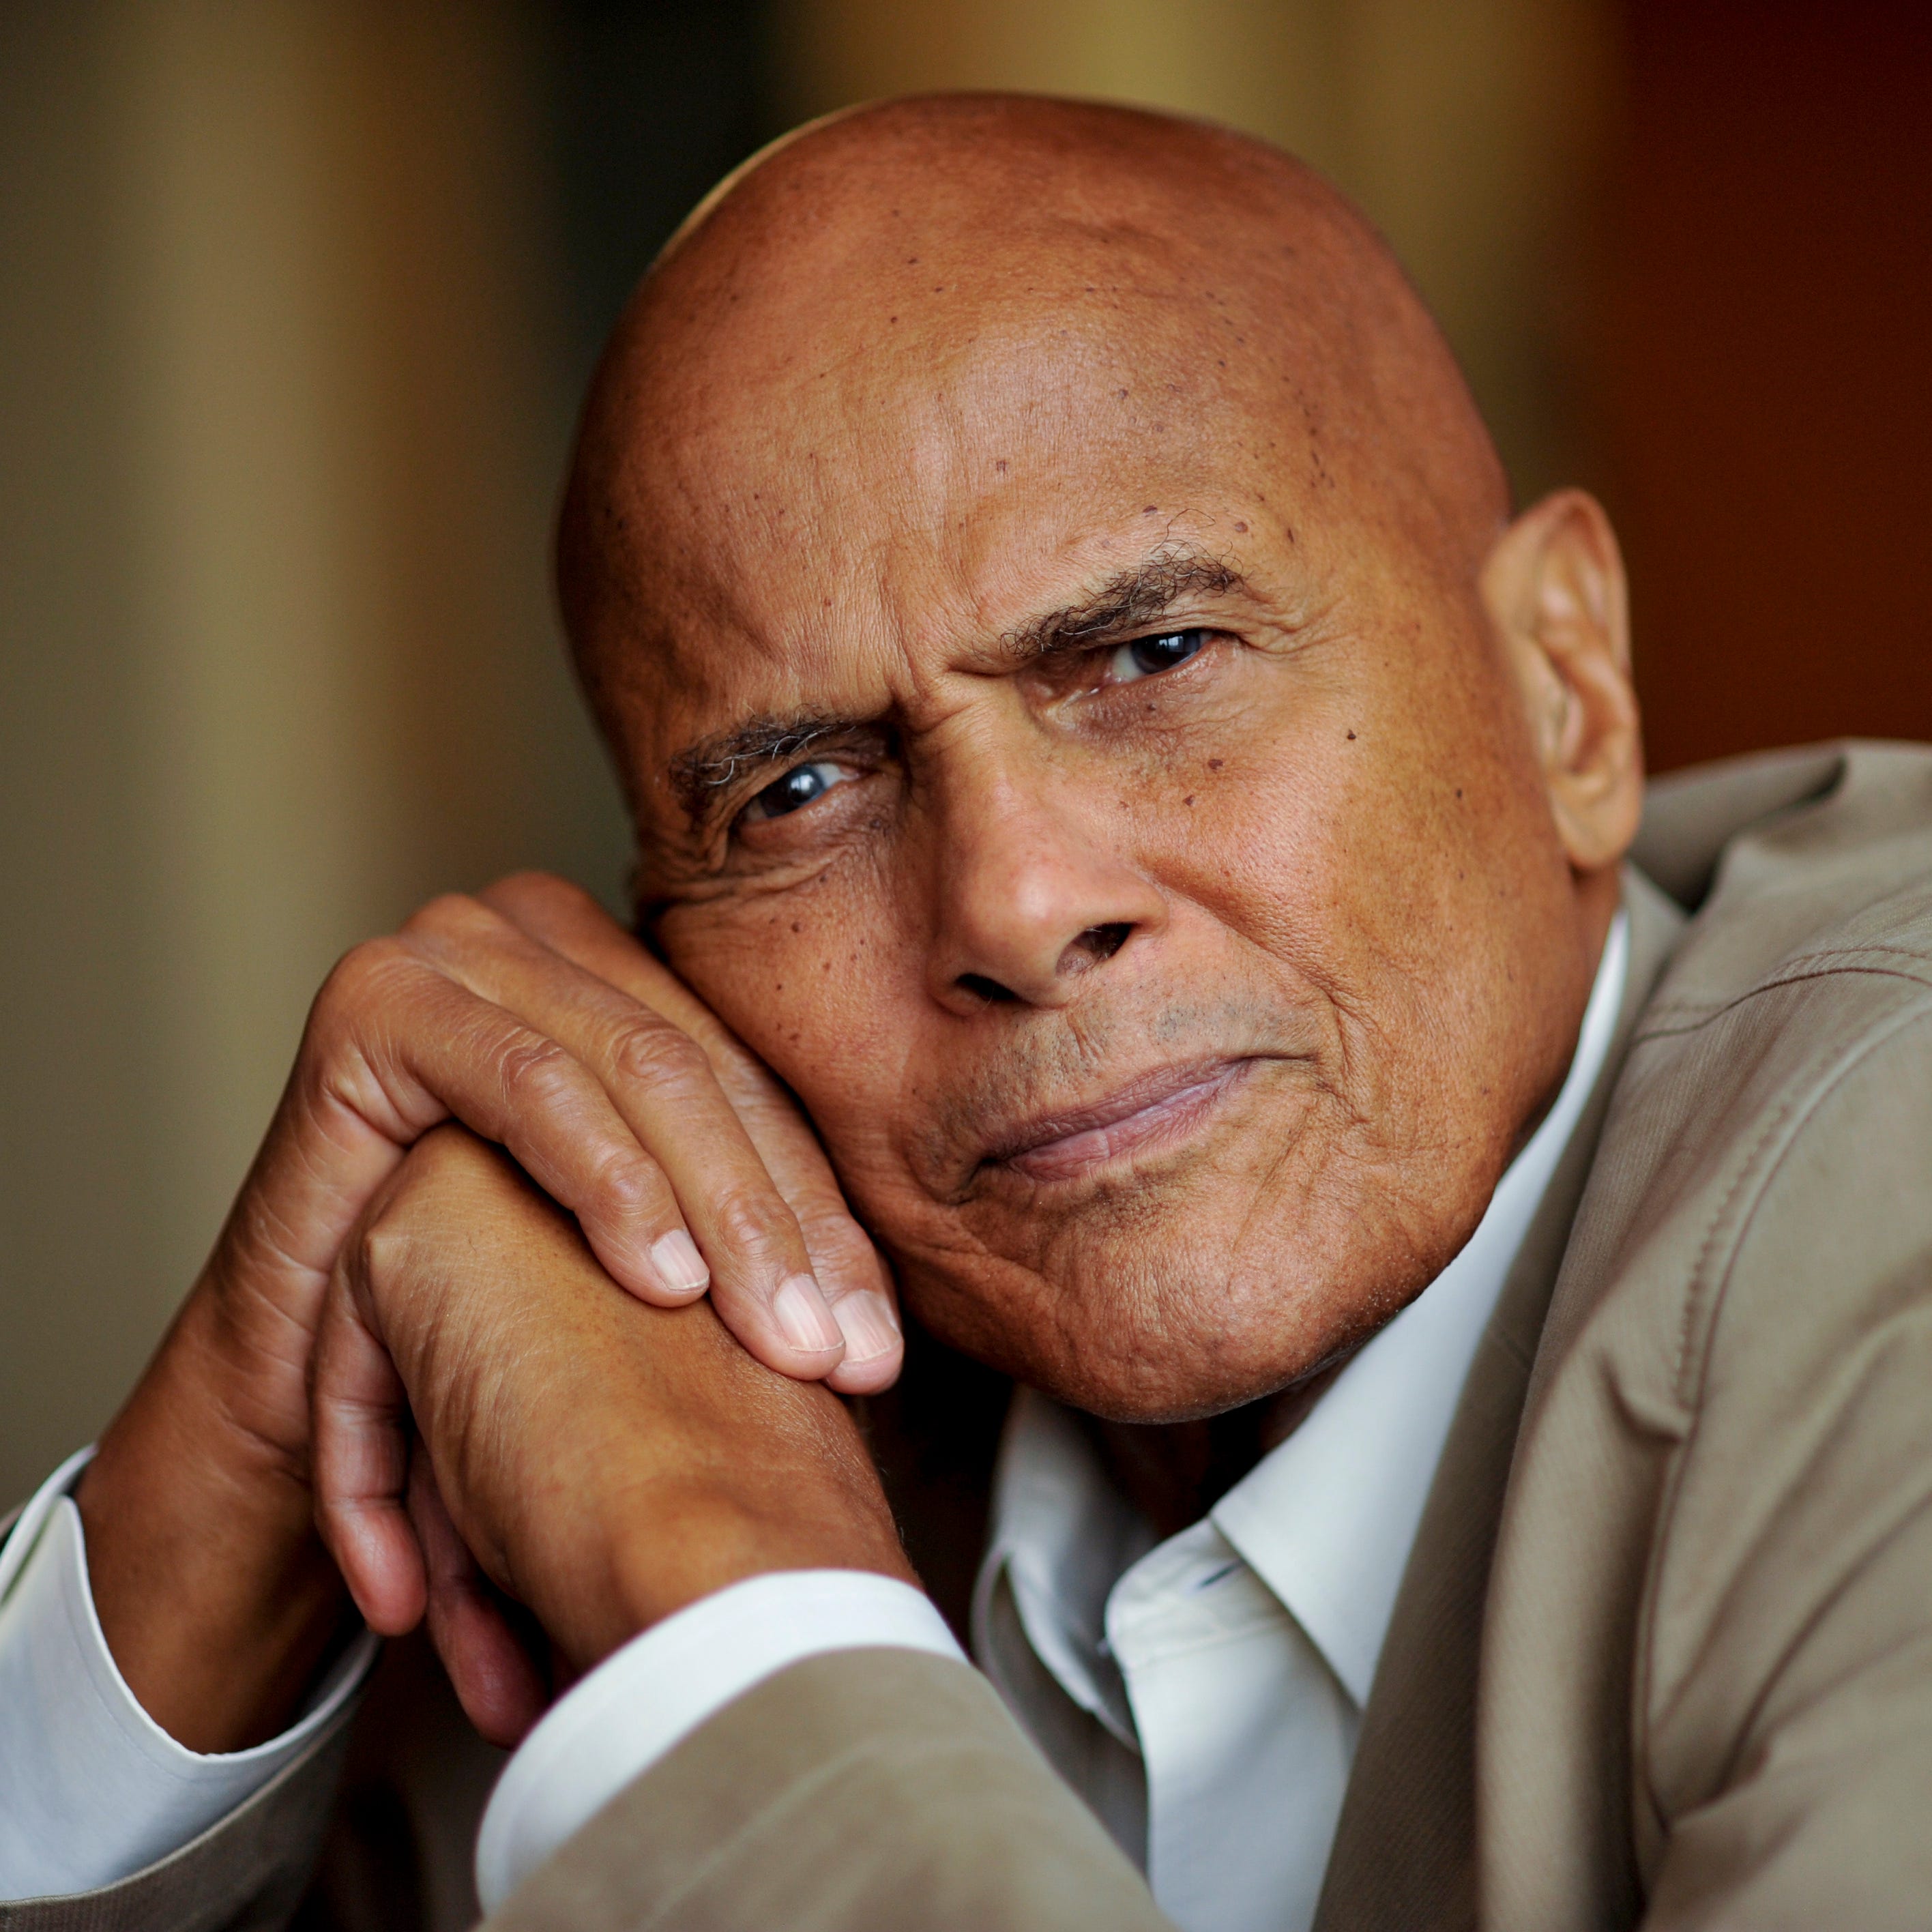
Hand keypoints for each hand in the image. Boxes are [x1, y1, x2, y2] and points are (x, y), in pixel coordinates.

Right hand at [78, 874, 897, 1750]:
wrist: (309, 1385)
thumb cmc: (484, 1317)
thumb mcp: (639, 1256)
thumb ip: (742, 1222)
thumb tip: (897, 1306)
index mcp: (622, 977)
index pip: (755, 1091)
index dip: (828, 1221)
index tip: (879, 1348)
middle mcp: (547, 938)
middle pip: (712, 1078)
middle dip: (789, 1226)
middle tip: (840, 1354)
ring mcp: (460, 949)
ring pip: (642, 1071)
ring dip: (719, 1213)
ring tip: (772, 1334)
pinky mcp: (379, 995)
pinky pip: (528, 1079)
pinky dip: (605, 1176)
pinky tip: (658, 1271)